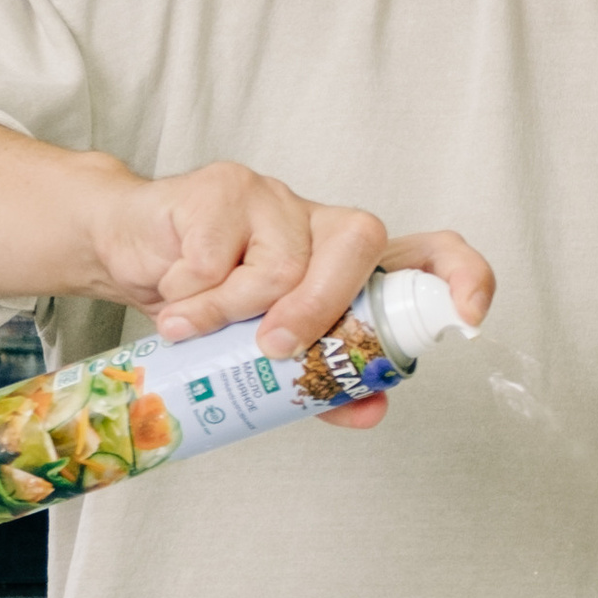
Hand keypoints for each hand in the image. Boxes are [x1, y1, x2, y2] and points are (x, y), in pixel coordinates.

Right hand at [0, 123, 488, 426]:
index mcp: (347, 263)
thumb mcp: (261, 352)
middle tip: (270, 347)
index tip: (469, 317)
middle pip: (361, 242)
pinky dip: (192, 294)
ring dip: (230, 310)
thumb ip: (319, 382)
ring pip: (283, 259)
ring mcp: (275, 198)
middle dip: (320, 306)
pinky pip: (219, 254)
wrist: (128, 253)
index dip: (461, 275)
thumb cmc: (206, 302)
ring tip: (191, 325)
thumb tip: (372, 409)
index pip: (427, 252)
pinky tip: (173, 294)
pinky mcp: (223, 187)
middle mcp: (321, 223)